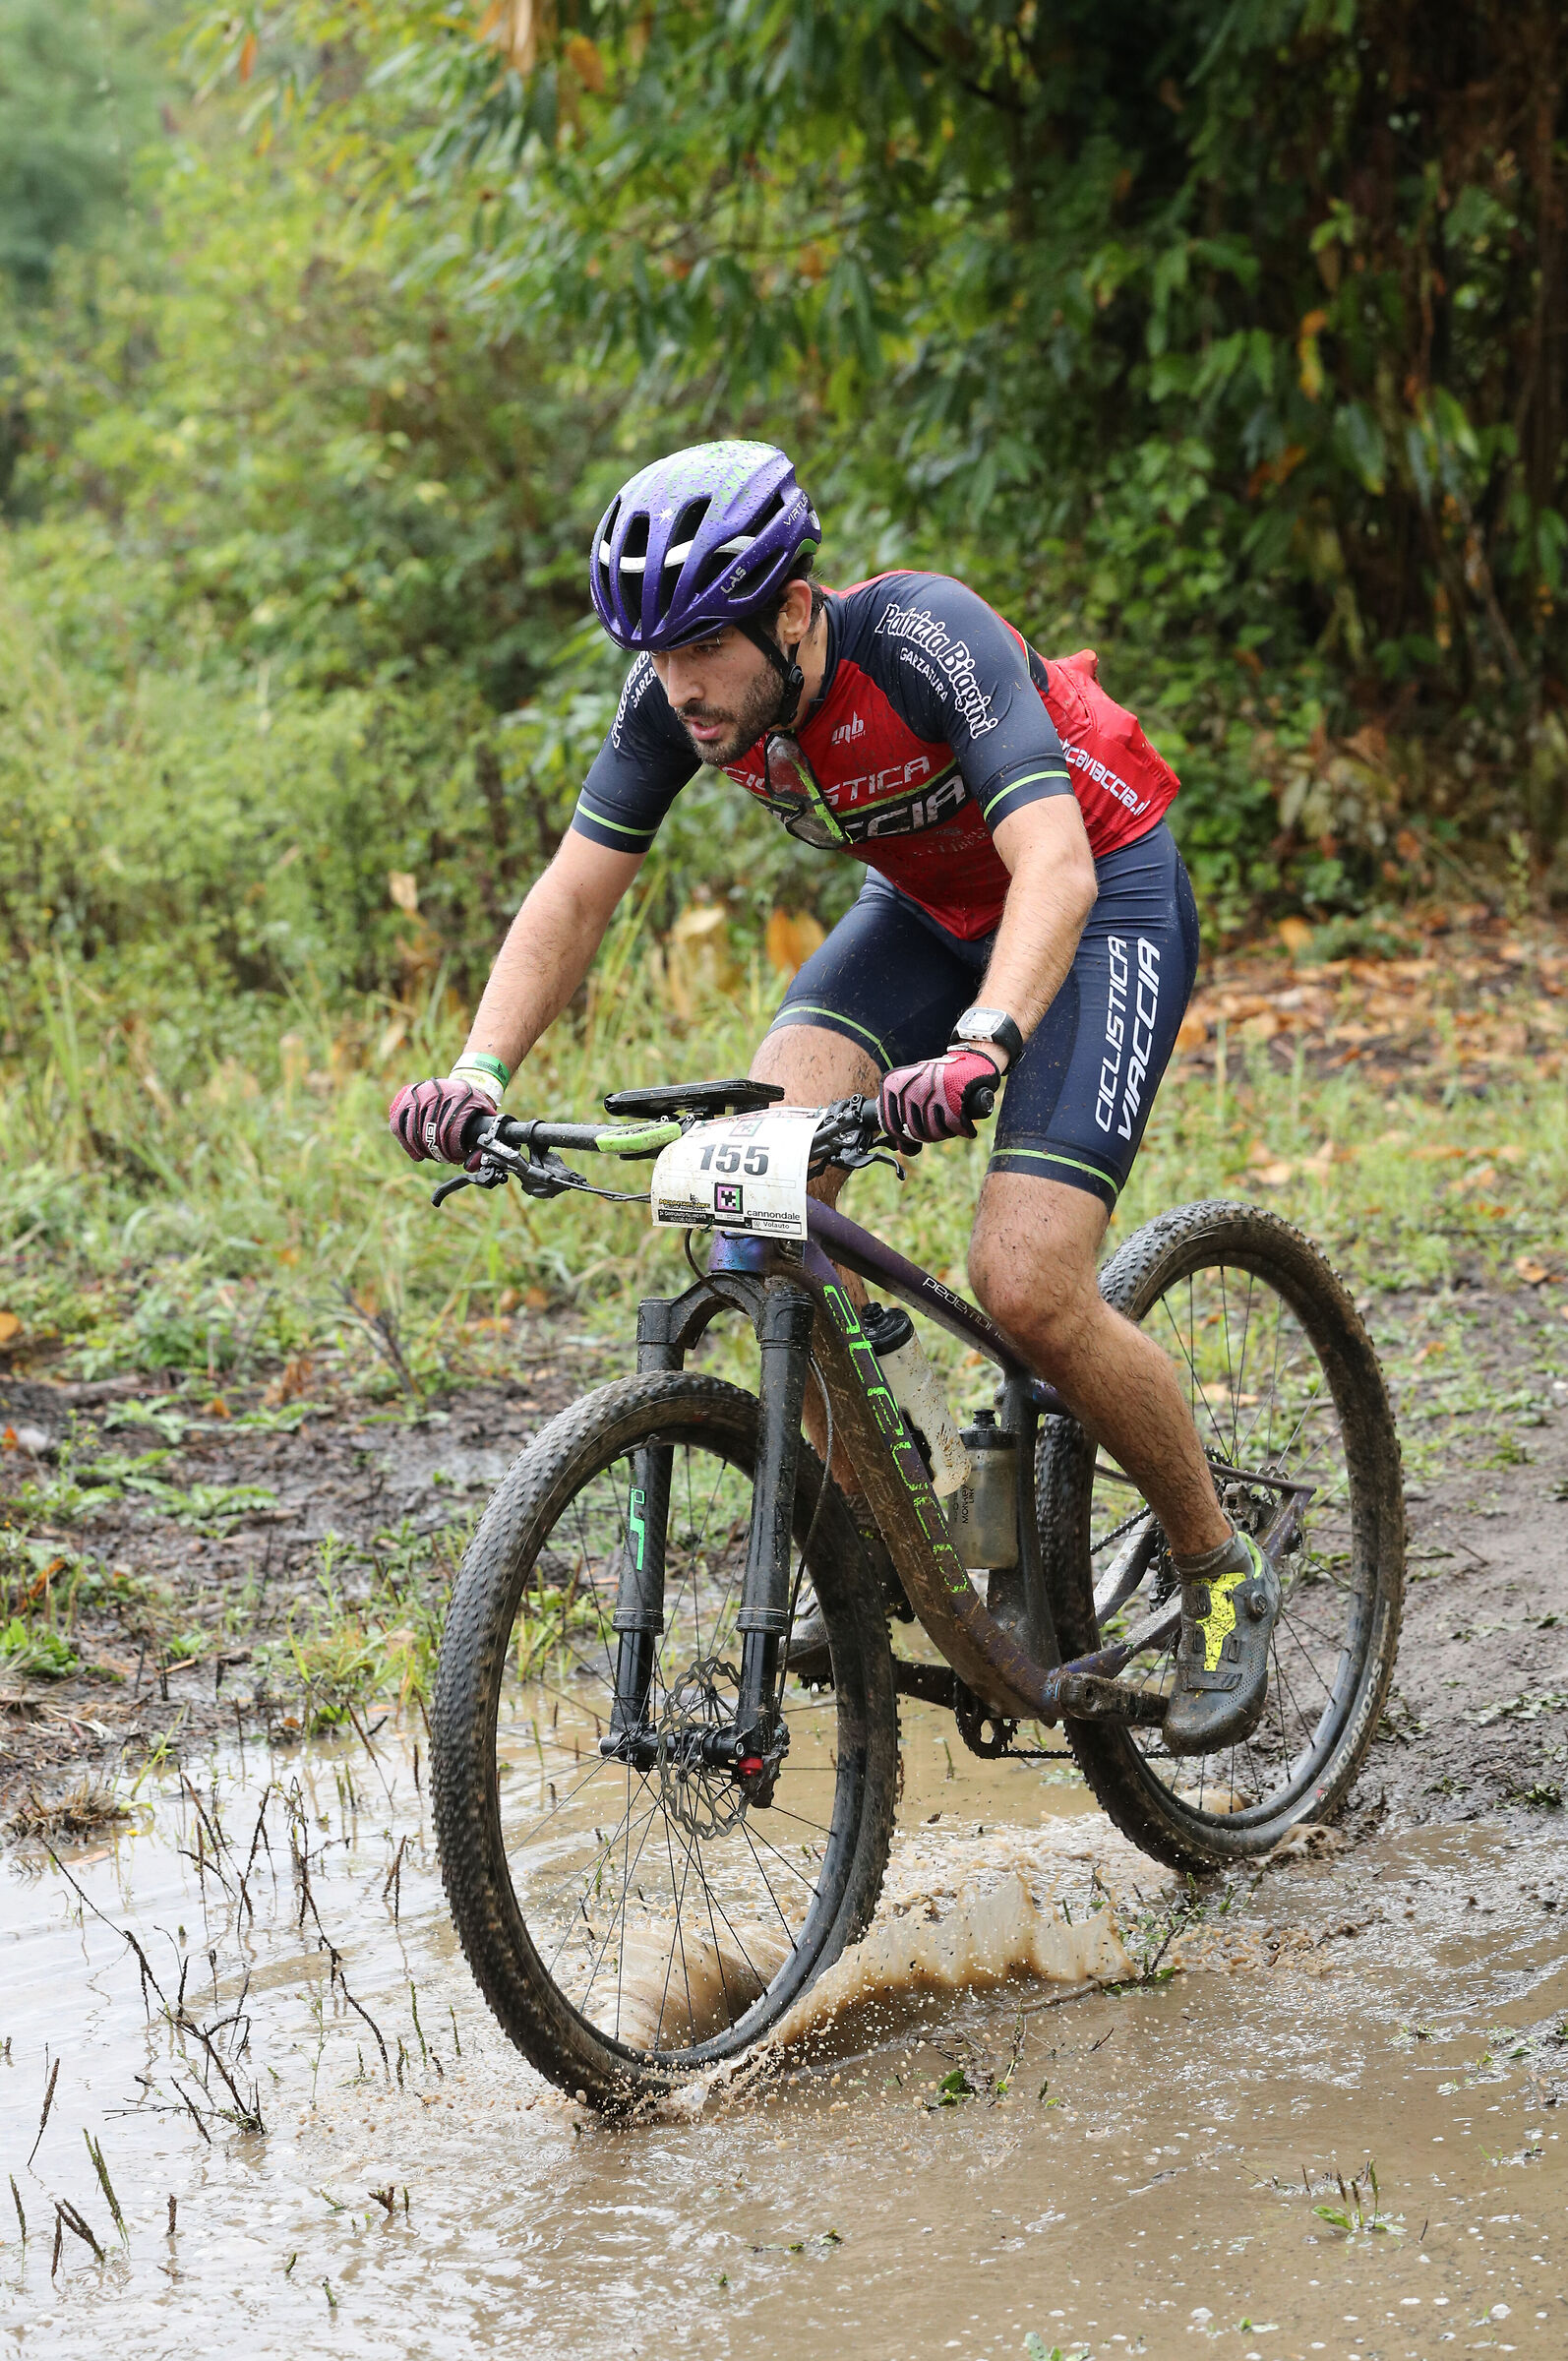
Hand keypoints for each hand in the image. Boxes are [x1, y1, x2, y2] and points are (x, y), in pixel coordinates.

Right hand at [388, 1077, 495, 1165]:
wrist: (456, 1085)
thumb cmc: (471, 1105)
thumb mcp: (483, 1116)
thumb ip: (482, 1142)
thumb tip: (471, 1166)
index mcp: (460, 1093)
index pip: (452, 1129)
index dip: (453, 1150)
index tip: (457, 1157)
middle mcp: (437, 1090)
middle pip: (432, 1131)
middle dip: (438, 1151)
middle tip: (445, 1159)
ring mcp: (419, 1092)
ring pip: (414, 1132)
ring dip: (423, 1150)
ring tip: (434, 1156)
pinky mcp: (405, 1098)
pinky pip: (399, 1126)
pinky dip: (407, 1144)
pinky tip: (417, 1155)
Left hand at [879, 1046, 1001, 1149]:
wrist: (968, 1060)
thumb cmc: (939, 1081)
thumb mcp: (913, 1094)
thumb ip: (903, 1121)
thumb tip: (902, 1149)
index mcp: (893, 1085)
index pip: (892, 1127)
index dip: (907, 1136)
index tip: (918, 1129)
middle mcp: (909, 1088)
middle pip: (915, 1132)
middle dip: (930, 1134)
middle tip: (940, 1122)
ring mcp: (929, 1092)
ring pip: (933, 1131)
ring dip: (946, 1131)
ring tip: (951, 1119)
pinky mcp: (951, 1097)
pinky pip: (954, 1126)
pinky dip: (963, 1129)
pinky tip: (965, 1125)